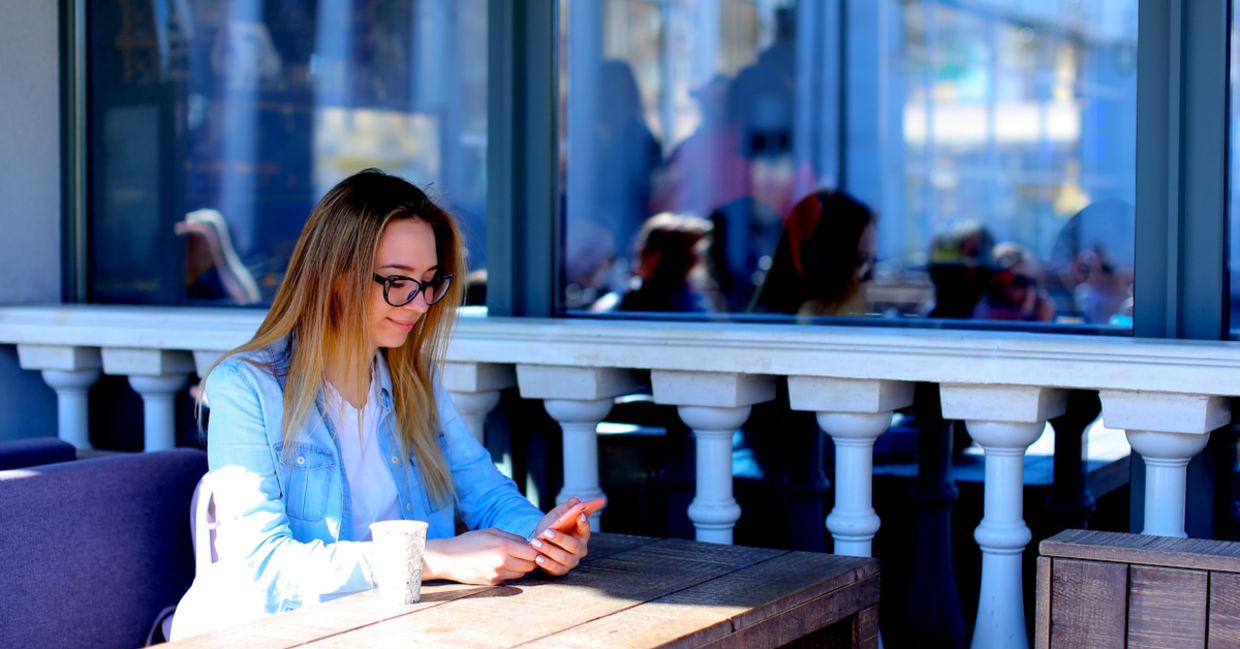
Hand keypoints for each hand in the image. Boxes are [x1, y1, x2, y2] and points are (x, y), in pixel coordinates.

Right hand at [421, 528, 539, 584]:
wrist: (448, 559)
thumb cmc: (470, 541)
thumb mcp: (492, 532)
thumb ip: (513, 538)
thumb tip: (530, 543)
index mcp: (504, 546)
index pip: (532, 553)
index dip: (535, 550)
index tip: (533, 546)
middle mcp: (503, 562)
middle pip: (530, 565)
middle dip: (531, 560)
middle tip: (525, 553)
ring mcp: (498, 574)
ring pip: (522, 574)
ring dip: (521, 567)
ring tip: (512, 559)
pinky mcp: (493, 583)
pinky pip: (510, 578)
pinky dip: (510, 572)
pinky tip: (501, 565)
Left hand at [529, 502, 590, 576]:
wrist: (539, 541)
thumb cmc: (552, 527)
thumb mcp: (558, 515)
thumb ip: (567, 507)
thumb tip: (576, 500)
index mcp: (582, 534)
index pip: (586, 528)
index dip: (583, 523)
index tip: (579, 515)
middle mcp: (580, 550)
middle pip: (573, 545)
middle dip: (560, 538)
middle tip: (547, 532)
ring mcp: (571, 562)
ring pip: (563, 557)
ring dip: (549, 549)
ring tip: (536, 542)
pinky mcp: (560, 570)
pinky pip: (555, 568)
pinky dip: (546, 563)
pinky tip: (537, 557)